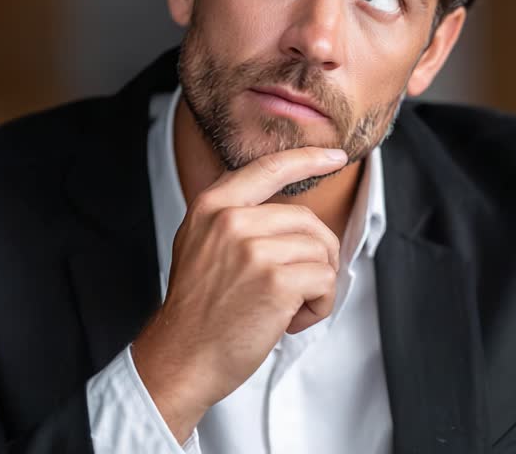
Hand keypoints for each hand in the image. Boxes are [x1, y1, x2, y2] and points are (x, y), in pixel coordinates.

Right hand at [132, 146, 346, 442]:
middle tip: (291, 290)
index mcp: (212, 207)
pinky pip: (326, 280)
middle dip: (314, 256)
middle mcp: (231, 221)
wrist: (182, 358)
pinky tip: (289, 321)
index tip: (333, 156)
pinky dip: (318, 305)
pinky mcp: (277, 280)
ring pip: (321, 252)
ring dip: (315, 287)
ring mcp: (254, 249)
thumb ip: (234, 220)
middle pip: (308, 221)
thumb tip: (287, 215)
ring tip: (284, 309)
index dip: (307, 159)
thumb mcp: (199, 246)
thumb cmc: (197, 312)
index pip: (269, 168)